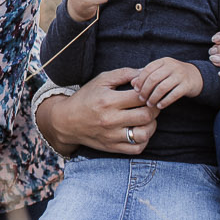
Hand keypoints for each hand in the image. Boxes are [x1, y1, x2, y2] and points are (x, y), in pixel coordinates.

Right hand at [34, 67, 157, 154]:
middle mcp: (110, 119)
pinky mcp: (112, 147)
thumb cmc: (86, 98)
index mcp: (108, 100)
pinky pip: (137, 148)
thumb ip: (124, 74)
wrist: (66, 121)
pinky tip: (139, 130)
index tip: (147, 92)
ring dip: (151, 125)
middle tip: (152, 105)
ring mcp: (112, 136)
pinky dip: (144, 140)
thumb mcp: (101, 80)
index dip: (149, 93)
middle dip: (154, 109)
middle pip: (146, 115)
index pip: (140, 97)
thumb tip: (145, 72)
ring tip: (146, 119)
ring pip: (144, 134)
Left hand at [130, 56, 201, 110]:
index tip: (136, 90)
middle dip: (145, 90)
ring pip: (162, 87)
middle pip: (153, 79)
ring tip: (150, 104)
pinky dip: (165, 101)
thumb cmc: (173, 75)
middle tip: (141, 99)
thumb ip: (147, 75)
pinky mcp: (187, 85)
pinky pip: (174, 95)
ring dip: (154, 97)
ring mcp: (181, 75)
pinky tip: (160, 106)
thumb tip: (132, 83)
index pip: (147, 69)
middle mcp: (172, 66)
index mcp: (163, 61)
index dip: (140, 80)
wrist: (196, 76)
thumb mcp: (161, 72)